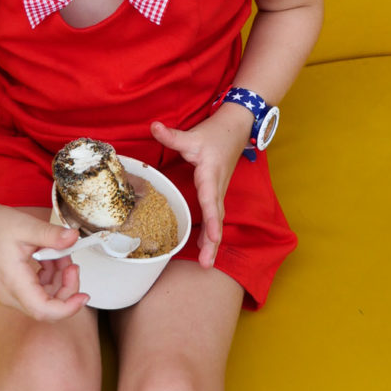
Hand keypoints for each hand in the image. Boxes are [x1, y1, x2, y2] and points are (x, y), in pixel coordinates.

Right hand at [0, 204, 88, 320]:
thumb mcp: (26, 226)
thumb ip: (51, 235)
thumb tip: (74, 238)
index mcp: (13, 283)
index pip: (44, 311)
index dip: (68, 308)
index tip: (84, 296)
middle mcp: (9, 295)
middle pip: (47, 308)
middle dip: (66, 288)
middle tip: (72, 263)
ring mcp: (9, 294)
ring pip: (44, 299)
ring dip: (58, 280)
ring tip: (59, 254)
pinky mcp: (11, 289)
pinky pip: (37, 292)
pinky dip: (49, 277)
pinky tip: (49, 258)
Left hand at [150, 105, 252, 267]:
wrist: (236, 128)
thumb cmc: (215, 134)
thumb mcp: (192, 135)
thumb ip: (172, 135)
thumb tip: (153, 126)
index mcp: (211, 175)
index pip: (211, 201)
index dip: (211, 220)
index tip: (213, 238)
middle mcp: (217, 187)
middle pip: (217, 219)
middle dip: (213, 242)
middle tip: (206, 264)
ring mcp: (219, 192)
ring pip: (217, 220)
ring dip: (212, 242)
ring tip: (205, 263)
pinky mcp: (217, 193)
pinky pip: (216, 216)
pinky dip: (212, 233)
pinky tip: (205, 247)